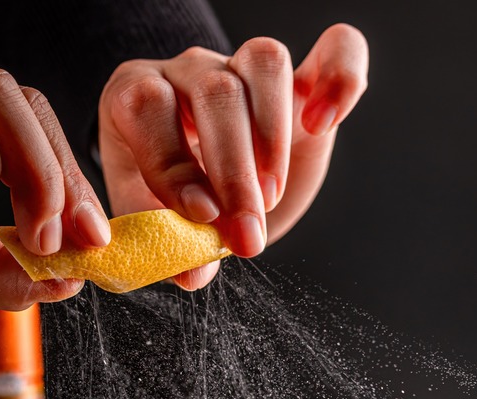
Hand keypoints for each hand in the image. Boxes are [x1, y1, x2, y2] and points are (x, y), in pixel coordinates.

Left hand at [98, 23, 368, 289]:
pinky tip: (325, 123)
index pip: (147, 106)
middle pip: (215, 92)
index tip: (204, 216)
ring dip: (272, 135)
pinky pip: (337, 46)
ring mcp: (245, 65)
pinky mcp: (303, 76)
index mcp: (134, 97)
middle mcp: (188, 69)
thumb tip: (192, 273)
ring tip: (272, 195)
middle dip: (234, 171)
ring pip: (264, 62)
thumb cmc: (181, 196)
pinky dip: (342, 77)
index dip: (175, 163)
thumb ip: (172, 244)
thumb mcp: (164, 221)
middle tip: (247, 231)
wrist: (216, 184)